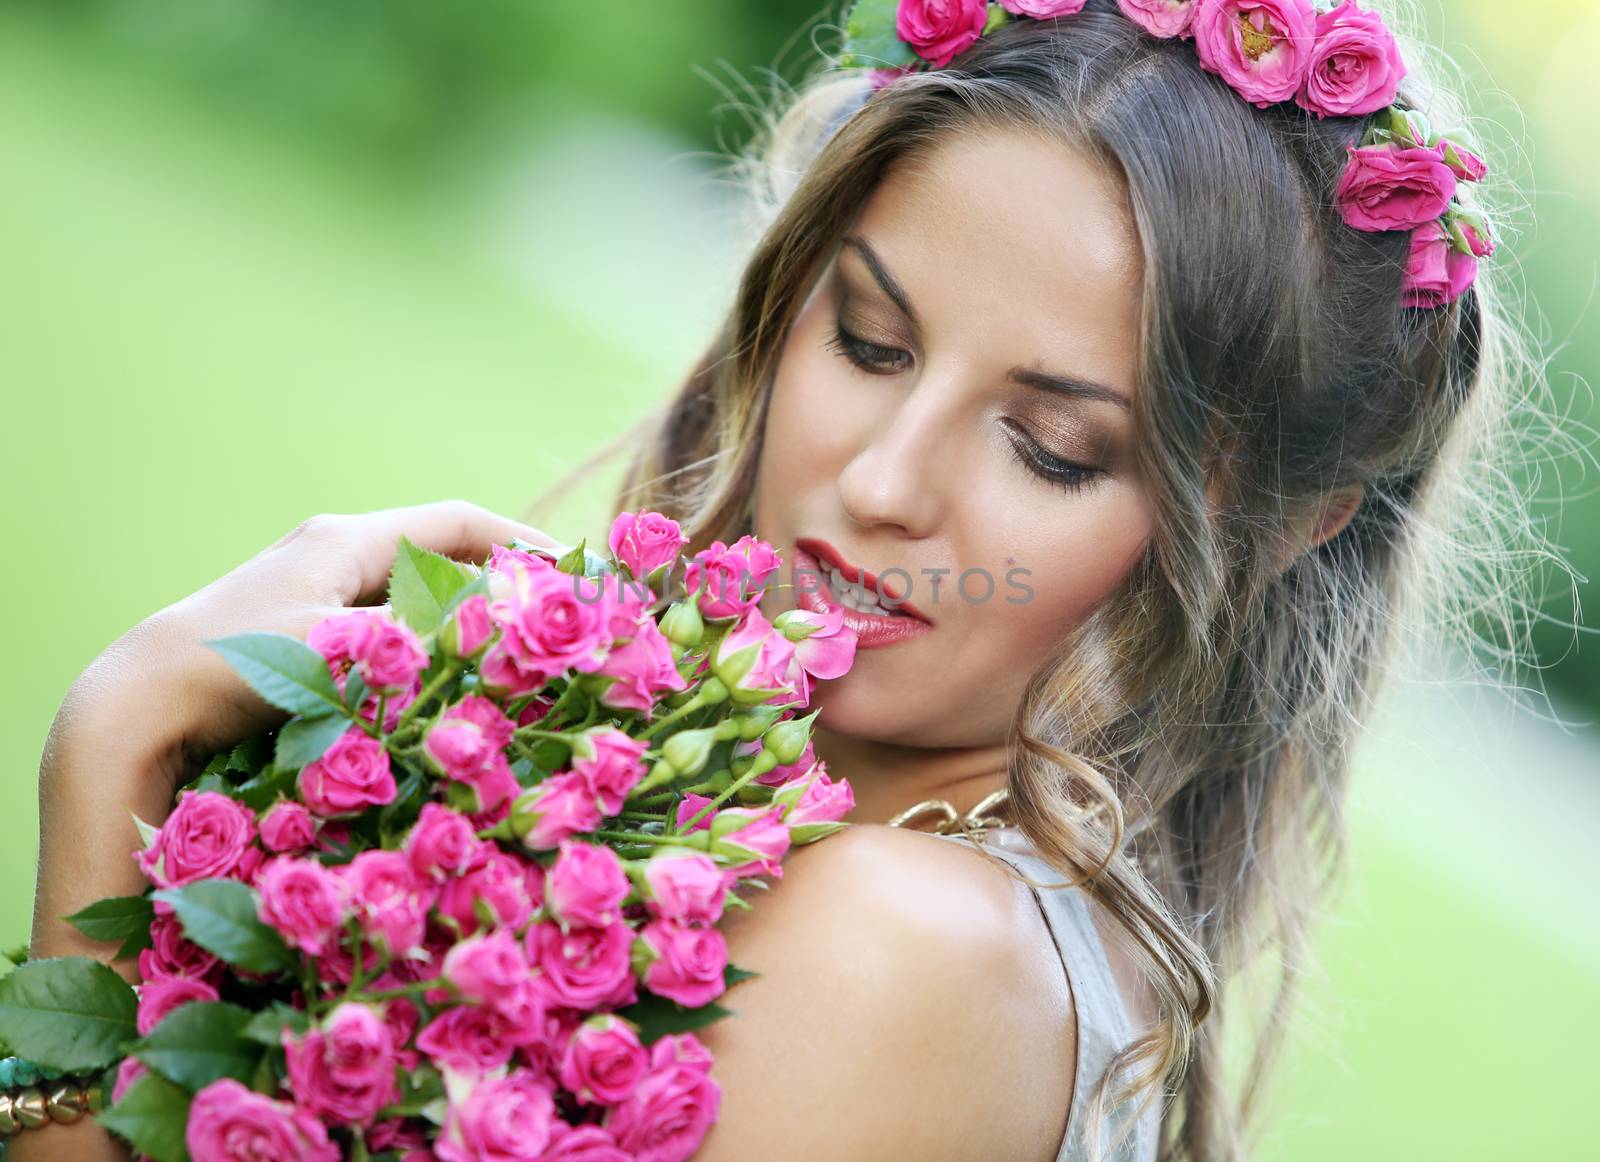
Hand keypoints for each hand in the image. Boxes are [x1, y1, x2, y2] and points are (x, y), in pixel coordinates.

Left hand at [66, 498, 568, 783]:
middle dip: (498, 578)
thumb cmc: (239, 668)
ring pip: (411, 590)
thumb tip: (506, 637)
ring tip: (510, 649)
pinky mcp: (297, 628)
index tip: (571, 571)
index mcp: (347, 537)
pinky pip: (382, 623)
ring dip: (460, 614)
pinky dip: (422, 640)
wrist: (141, 703)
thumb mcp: (348, 651)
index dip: (521, 542)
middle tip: (553, 615)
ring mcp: (311, 587)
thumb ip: (428, 638)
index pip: (458, 520)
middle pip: (438, 551)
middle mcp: (331, 550)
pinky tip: (444, 675)